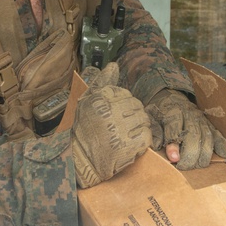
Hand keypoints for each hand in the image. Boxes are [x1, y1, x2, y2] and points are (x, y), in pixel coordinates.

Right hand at [70, 63, 150, 187]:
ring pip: (143, 120)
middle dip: (133, 114)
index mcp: (99, 100)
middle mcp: (109, 113)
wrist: (80, 159)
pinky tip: (131, 143)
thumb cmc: (83, 129)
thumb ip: (102, 82)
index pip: (125, 94)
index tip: (115, 114)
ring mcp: (119, 130)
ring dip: (138, 127)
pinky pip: (146, 136)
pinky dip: (142, 140)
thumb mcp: (86, 101)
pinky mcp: (128, 147)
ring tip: (127, 134)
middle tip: (122, 125)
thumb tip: (114, 65)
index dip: (123, 104)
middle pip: (136, 106)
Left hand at [145, 89, 225, 168]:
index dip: (174, 144)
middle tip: (184, 167)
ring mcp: (201, 120)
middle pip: (194, 135)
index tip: (173, 159)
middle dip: (190, 154)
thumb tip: (156, 146)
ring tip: (198, 166)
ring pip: (207, 137)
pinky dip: (223, 145)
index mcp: (172, 112)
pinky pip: (218, 135)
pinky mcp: (210, 125)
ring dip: (204, 154)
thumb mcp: (151, 118)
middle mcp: (189, 115)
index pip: (174, 128)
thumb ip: (154, 132)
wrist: (170, 98)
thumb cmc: (160, 113)